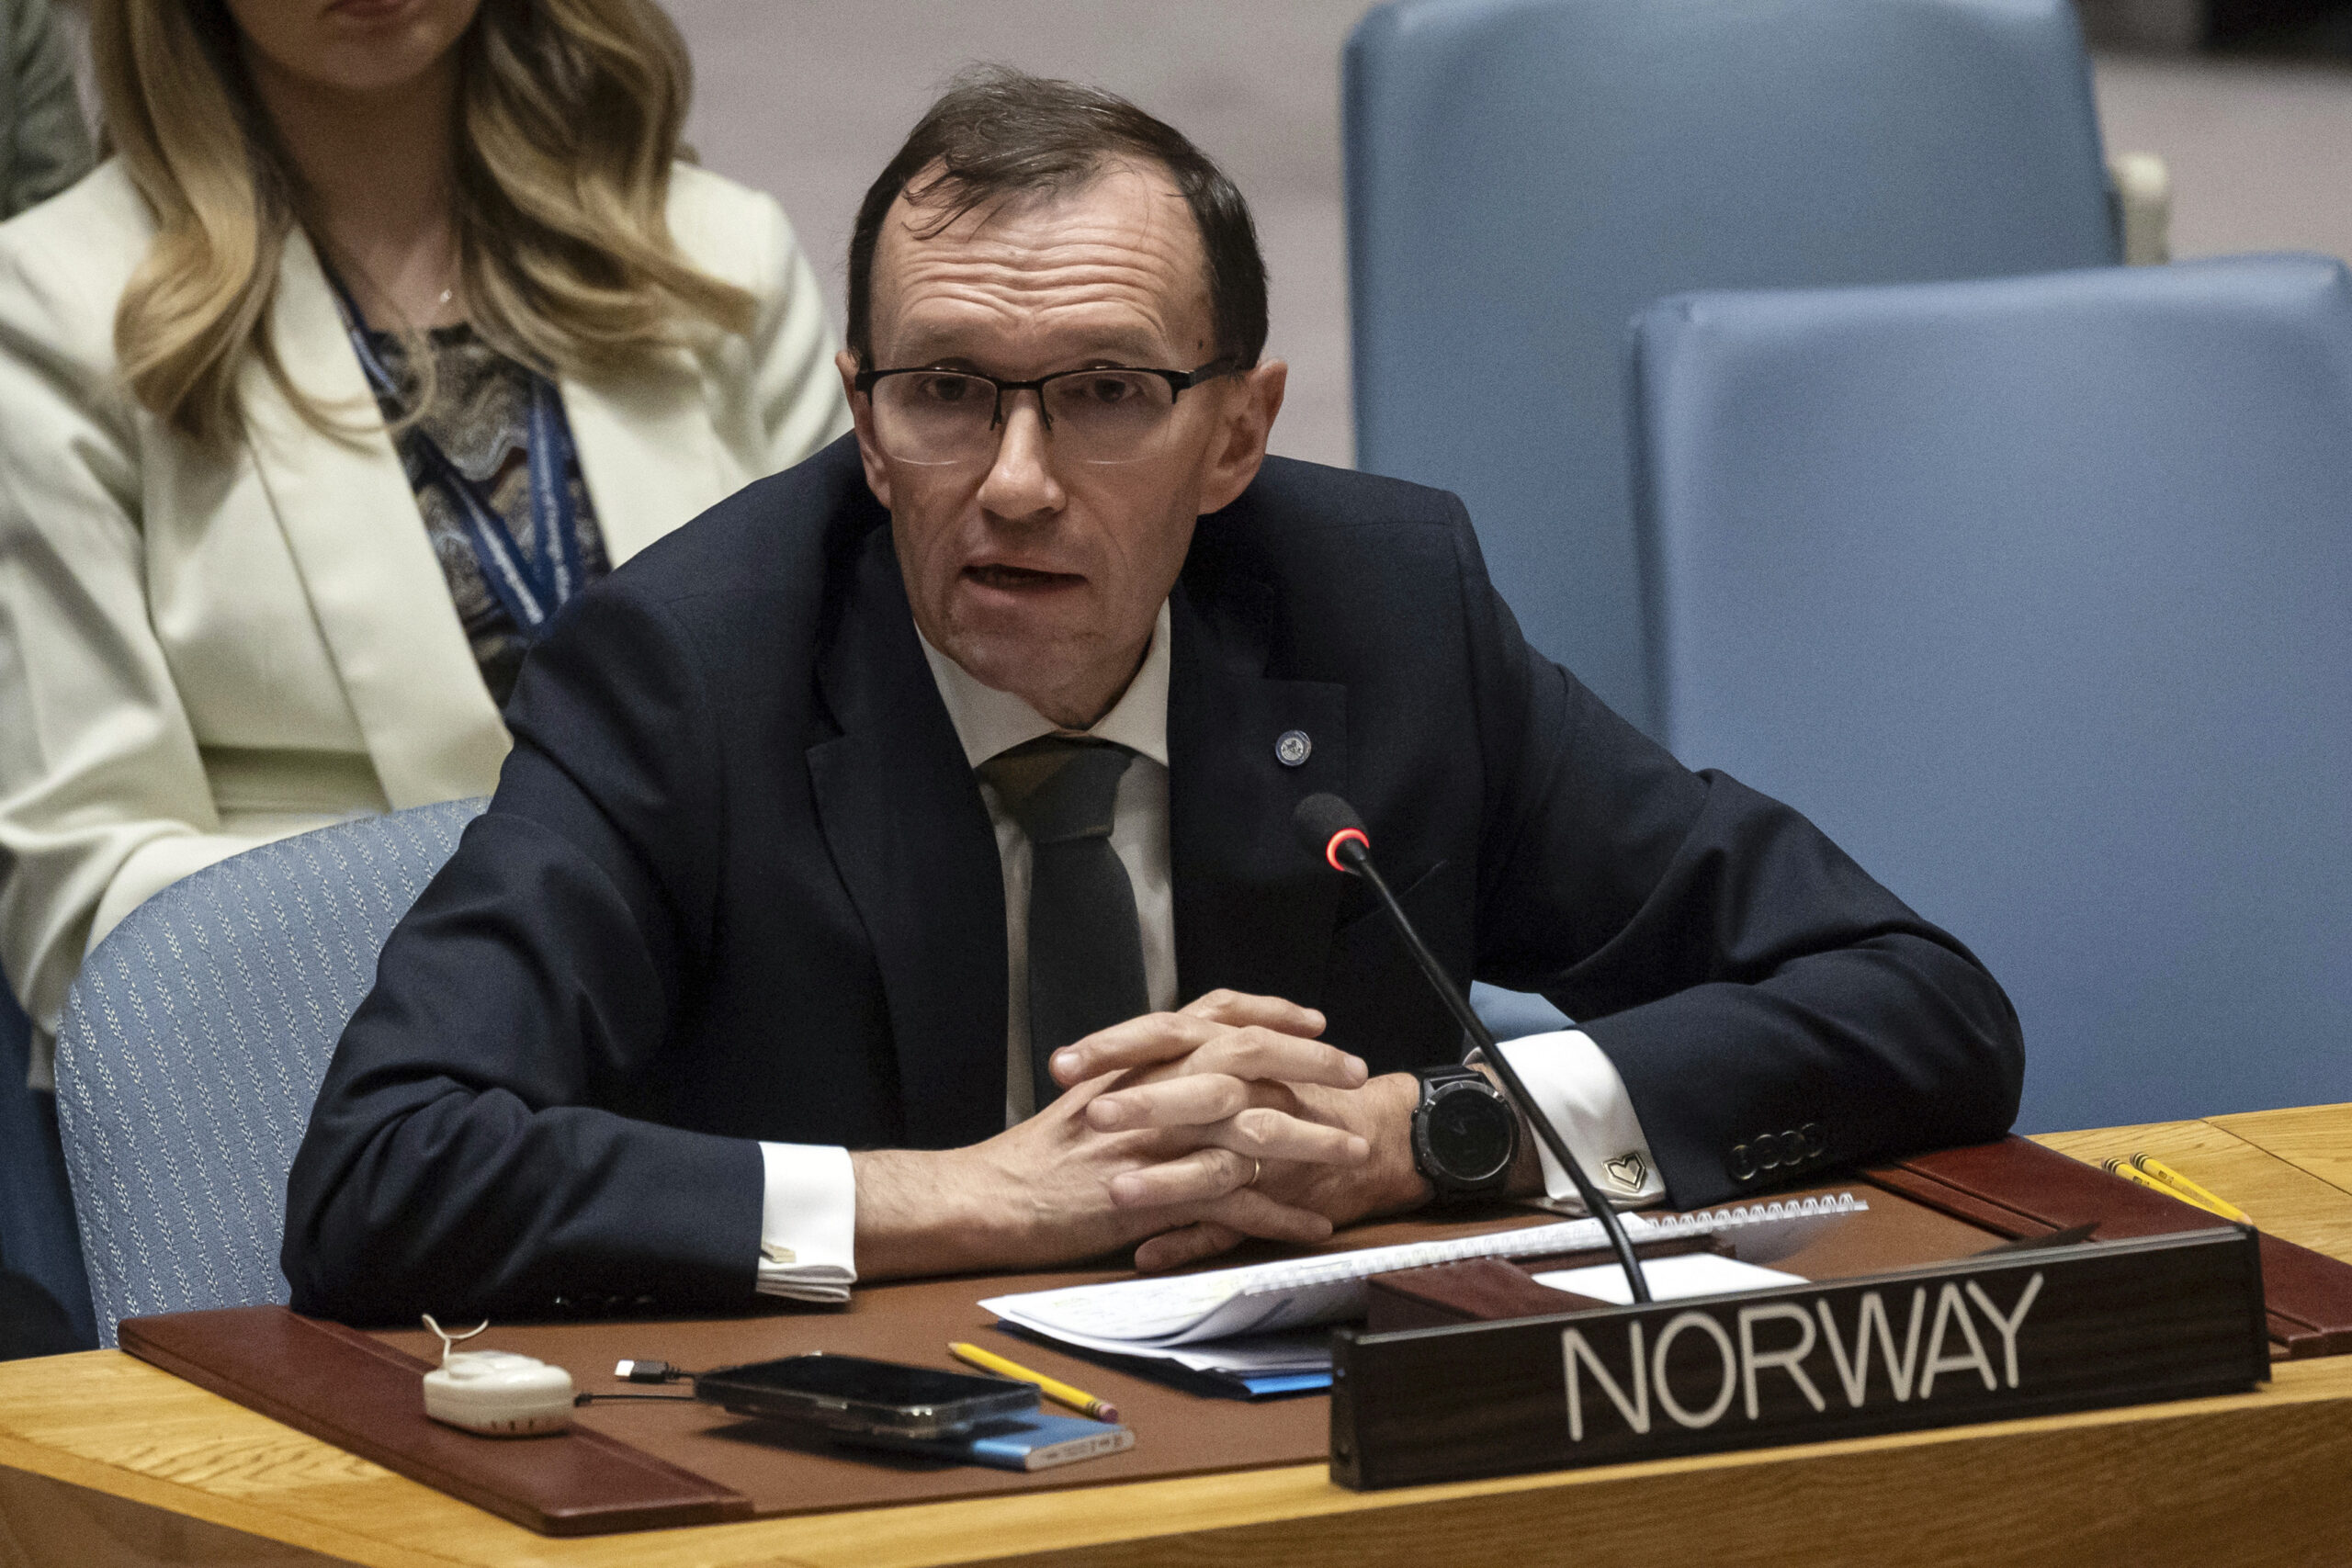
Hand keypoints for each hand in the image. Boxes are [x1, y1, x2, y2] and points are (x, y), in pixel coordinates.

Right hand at [848, 993, 1375, 1278]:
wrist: (994, 1195)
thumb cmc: (1042, 1152)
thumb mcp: (1094, 1090)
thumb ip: (1145, 1073)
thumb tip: (1191, 1067)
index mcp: (1141, 1056)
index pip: (1218, 1013)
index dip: (1272, 1013)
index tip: (1314, 1022)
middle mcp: (1156, 1085)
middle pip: (1252, 1060)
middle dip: (1312, 1066)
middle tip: (1356, 1076)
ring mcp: (1160, 1139)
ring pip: (1256, 1131)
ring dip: (1312, 1142)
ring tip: (1352, 1154)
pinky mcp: (1159, 1195)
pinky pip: (1236, 1204)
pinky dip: (1280, 1216)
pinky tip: (1313, 1226)